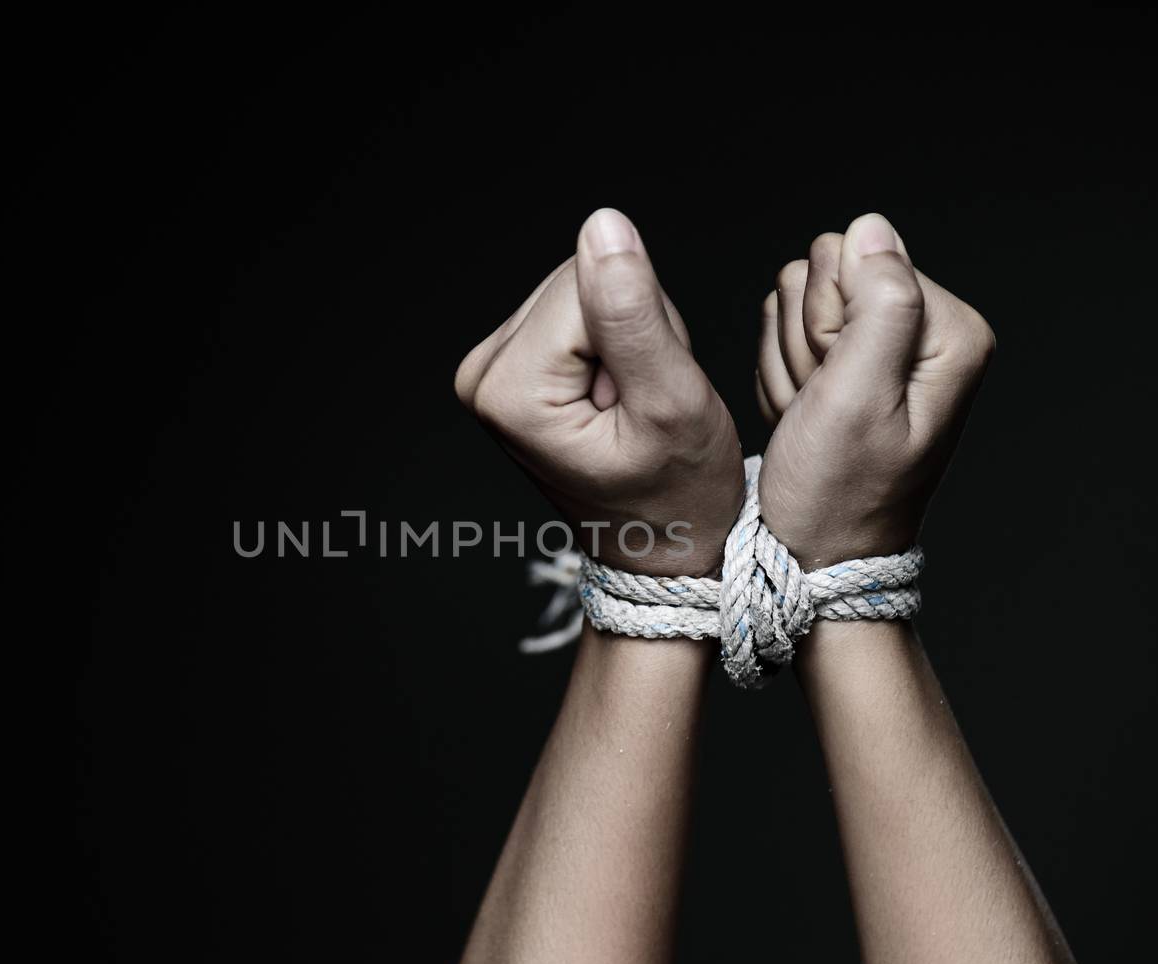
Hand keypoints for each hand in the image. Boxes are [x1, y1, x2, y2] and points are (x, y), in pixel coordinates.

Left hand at [455, 208, 742, 577]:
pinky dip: (613, 345)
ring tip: (634, 405)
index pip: (586, 282)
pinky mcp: (510, 367)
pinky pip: (574, 309)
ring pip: (580, 288)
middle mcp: (482, 376)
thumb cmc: (676, 494)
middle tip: (644, 402)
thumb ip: (634, 314)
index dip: (642, 325)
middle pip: (576, 279)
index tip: (645, 397)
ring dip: (626, 336)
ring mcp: (490, 373)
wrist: (662, 546)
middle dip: (631, 327)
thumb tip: (603, 223)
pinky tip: (619, 398)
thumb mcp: (671, 402)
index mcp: (507, 390)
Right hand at [755, 213, 995, 566]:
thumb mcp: (858, 397)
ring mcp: (884, 346)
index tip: (833, 387)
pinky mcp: (848, 361)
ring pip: (797, 298)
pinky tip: (803, 415)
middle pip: (827, 272)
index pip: (860, 258)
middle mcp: (925, 331)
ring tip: (812, 416)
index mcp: (951, 332)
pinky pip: (785, 328)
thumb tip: (871, 229)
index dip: (826, 320)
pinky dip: (781, 375)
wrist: (811, 554)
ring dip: (789, 360)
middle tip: (820, 406)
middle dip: (806, 340)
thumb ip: (878, 304)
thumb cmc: (836, 493)